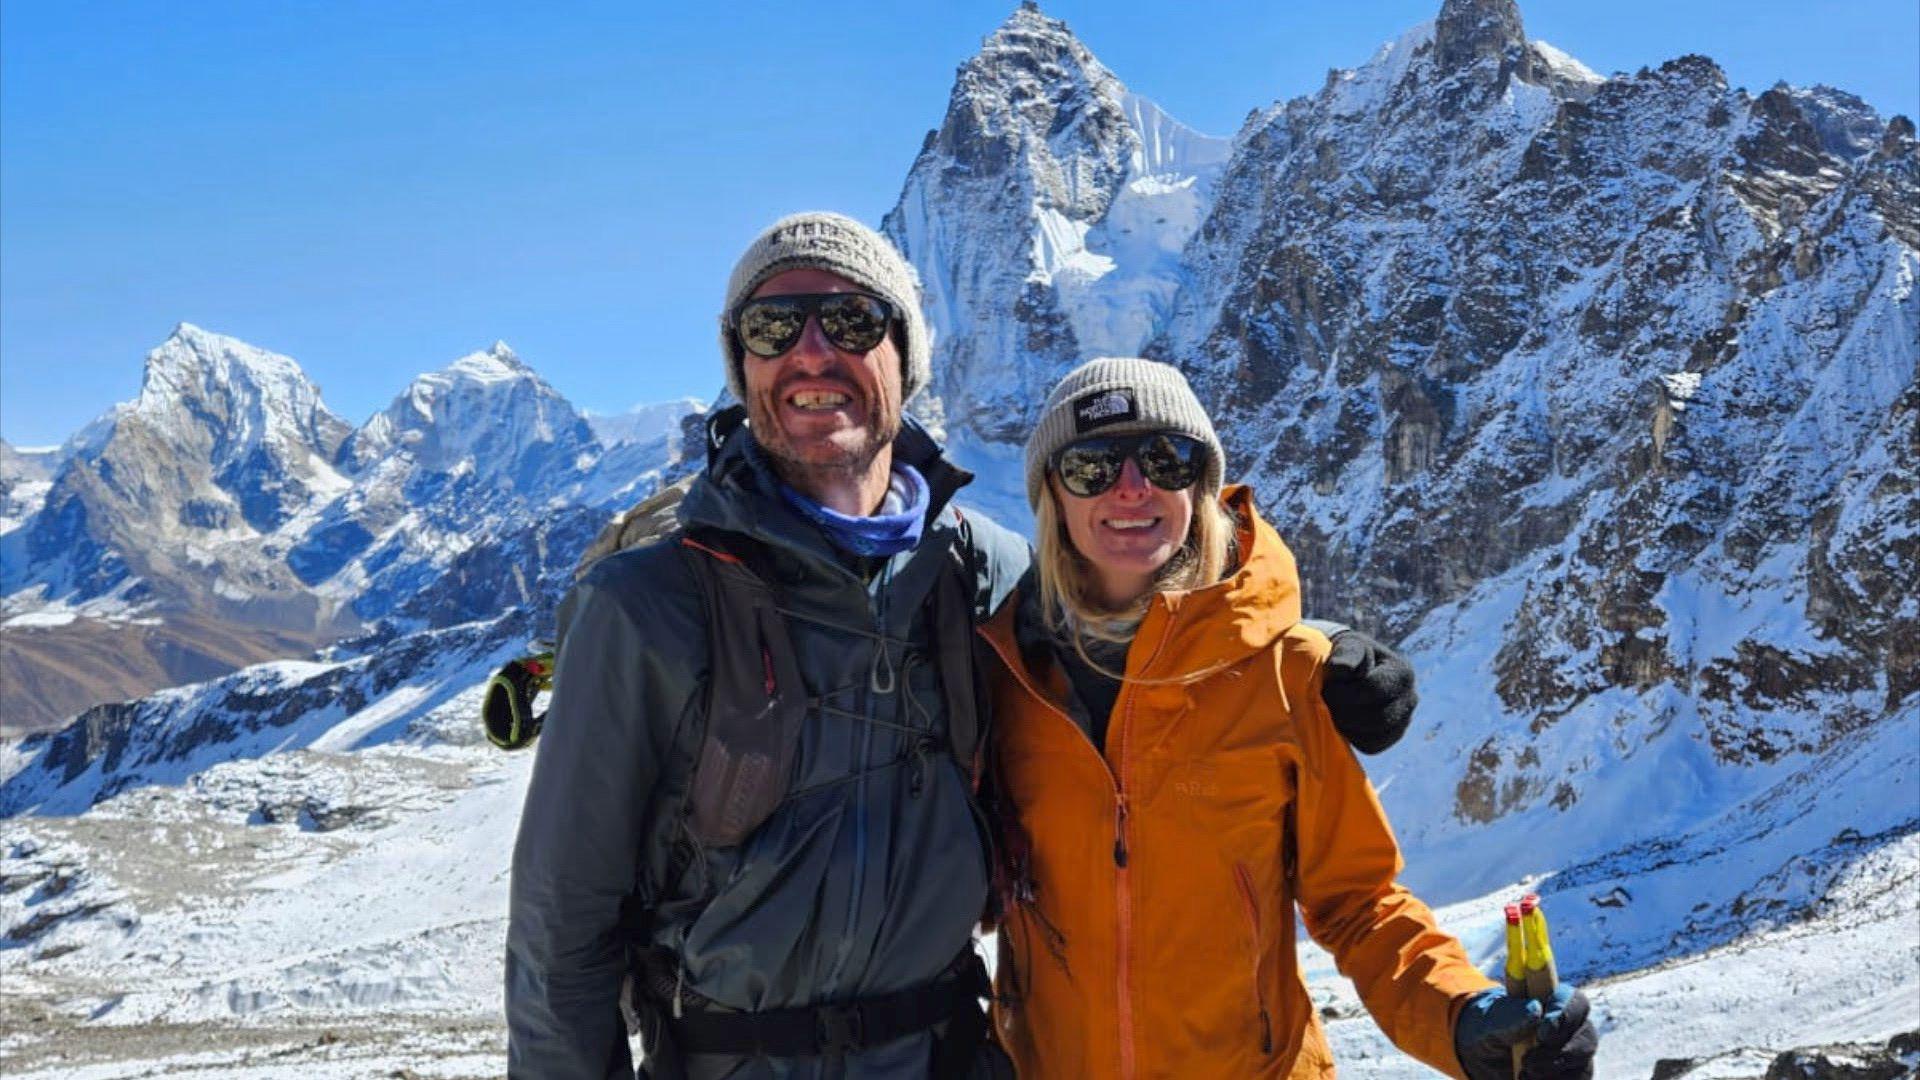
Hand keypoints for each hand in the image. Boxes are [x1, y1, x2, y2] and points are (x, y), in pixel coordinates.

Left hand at [1319, 630, 1417, 753]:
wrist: (1352, 670)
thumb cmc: (1348, 655)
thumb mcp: (1347, 646)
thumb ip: (1345, 654)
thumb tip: (1341, 668)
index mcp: (1402, 672)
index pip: (1374, 690)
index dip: (1345, 693)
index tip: (1326, 689)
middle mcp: (1410, 697)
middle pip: (1377, 717)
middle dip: (1345, 712)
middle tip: (1327, 704)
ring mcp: (1404, 719)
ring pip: (1375, 735)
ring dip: (1348, 726)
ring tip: (1334, 712)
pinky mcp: (1392, 735)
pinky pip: (1373, 746)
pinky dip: (1354, 738)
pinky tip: (1343, 723)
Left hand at [1454, 985, 1597, 1079]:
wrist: (1482, 1059)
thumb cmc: (1487, 1031)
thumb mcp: (1488, 1022)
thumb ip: (1508, 1014)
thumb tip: (1535, 1009)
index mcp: (1550, 1001)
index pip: (1575, 1001)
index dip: (1565, 1015)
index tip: (1542, 1033)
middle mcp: (1569, 1026)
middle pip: (1587, 1036)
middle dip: (1558, 1051)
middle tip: (1528, 1061)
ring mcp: (1574, 1052)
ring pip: (1582, 1063)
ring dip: (1553, 1070)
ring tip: (1524, 1072)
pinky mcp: (1573, 1074)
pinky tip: (1531, 1079)